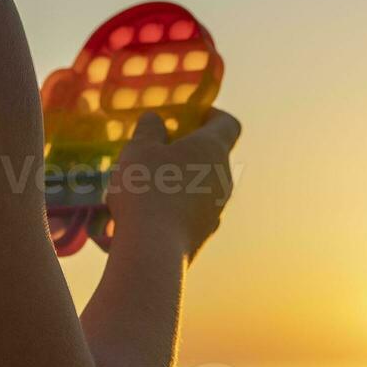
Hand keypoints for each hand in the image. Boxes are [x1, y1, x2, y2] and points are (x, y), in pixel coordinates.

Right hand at [105, 108, 240, 262]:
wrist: (153, 251)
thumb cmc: (148, 188)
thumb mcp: (139, 149)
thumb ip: (149, 129)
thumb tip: (156, 120)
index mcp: (213, 149)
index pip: (228, 124)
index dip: (209, 115)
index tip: (185, 117)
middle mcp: (223, 179)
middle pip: (210, 156)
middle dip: (183, 151)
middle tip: (153, 151)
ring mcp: (216, 211)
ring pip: (199, 186)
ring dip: (176, 181)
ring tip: (141, 186)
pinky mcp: (202, 236)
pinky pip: (189, 213)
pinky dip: (171, 208)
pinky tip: (142, 215)